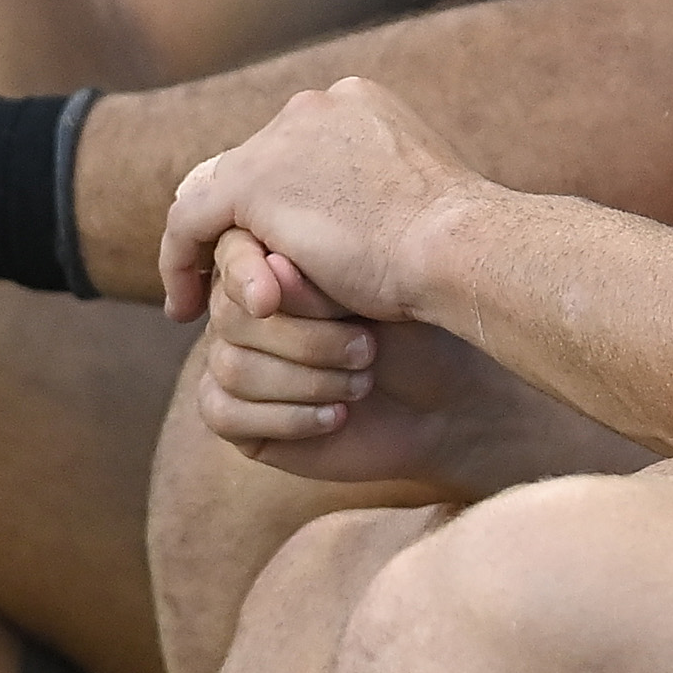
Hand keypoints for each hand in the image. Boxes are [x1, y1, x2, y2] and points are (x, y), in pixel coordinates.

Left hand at [159, 78, 488, 327]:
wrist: (461, 250)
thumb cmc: (456, 245)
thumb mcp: (414, 200)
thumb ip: (373, 192)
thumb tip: (353, 222)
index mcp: (360, 102)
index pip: (293, 147)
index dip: (278, 195)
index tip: (274, 242)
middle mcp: (317, 105)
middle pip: (254, 162)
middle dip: (243, 218)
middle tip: (229, 269)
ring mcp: (280, 139)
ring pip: (219, 192)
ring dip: (210, 245)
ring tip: (199, 294)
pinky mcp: (251, 182)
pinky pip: (188, 222)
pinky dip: (179, 263)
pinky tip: (184, 306)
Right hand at [197, 234, 646, 494]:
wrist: (447, 398)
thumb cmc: (414, 331)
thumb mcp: (368, 289)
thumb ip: (311, 274)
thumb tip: (270, 270)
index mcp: (269, 260)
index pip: (228, 257)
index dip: (248, 278)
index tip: (273, 299)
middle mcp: (244, 309)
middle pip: (228, 316)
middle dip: (304, 339)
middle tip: (368, 348)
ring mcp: (236, 362)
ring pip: (229, 367)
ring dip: (307, 379)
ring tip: (364, 380)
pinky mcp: (241, 416)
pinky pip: (224, 413)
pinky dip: (288, 416)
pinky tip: (337, 416)